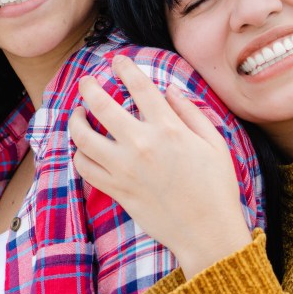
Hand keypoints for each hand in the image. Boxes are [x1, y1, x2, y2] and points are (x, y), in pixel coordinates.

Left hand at [70, 55, 251, 276]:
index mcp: (169, 129)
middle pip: (101, 105)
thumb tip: (169, 91)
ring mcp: (124, 169)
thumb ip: (191, 113)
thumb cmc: (217, 187)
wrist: (207, 232)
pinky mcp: (116, 190)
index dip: (125, 68)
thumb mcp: (215, 143)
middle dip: (88, 87)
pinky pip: (84, 167)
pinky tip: (84, 149)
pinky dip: (79, 154)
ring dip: (76, 121)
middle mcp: (142, 144)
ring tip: (77, 115)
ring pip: (83, 137)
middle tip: (86, 81)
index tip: (118, 60)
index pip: (139, 86)